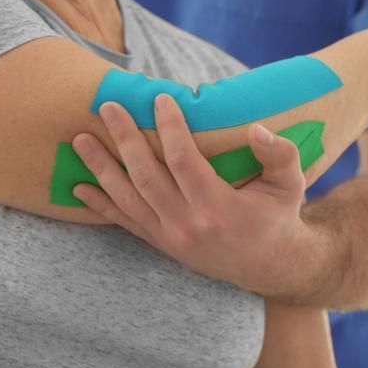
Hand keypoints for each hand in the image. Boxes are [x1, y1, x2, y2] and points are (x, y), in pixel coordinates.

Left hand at [70, 95, 316, 296]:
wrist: (267, 267)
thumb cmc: (277, 218)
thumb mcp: (290, 186)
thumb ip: (279, 155)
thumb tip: (257, 129)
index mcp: (218, 208)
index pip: (184, 161)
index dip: (170, 128)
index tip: (160, 99)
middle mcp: (187, 225)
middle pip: (146, 175)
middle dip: (124, 139)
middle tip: (107, 108)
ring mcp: (169, 237)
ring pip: (128, 198)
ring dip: (101, 168)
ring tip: (79, 140)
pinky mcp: (160, 243)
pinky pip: (125, 223)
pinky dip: (100, 205)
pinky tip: (78, 187)